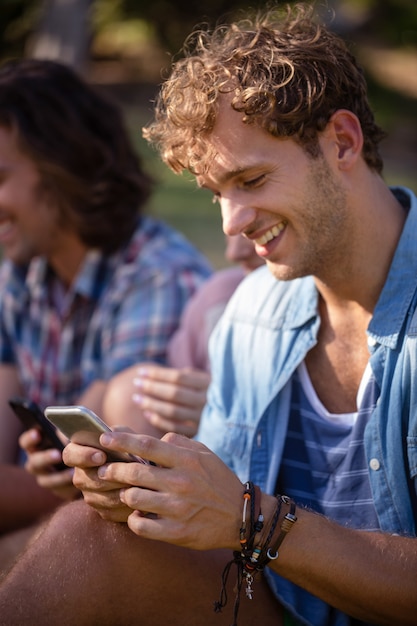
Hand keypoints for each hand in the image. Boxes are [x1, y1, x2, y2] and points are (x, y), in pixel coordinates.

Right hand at [19, 428, 78, 500]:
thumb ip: (68, 431)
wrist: (91, 462)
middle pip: (34, 463)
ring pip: (46, 481)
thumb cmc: (78, 442)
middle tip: (58, 454)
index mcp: (37, 446)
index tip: (37, 433)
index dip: (29, 439)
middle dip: (45, 458)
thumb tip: (72, 425)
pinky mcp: (59, 490)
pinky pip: (61, 491)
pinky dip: (70, 487)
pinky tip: (79, 483)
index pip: (26, 442)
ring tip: (72, 472)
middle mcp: (37, 463)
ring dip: (59, 477)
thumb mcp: (72, 434)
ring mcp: (46, 478)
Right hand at [63, 439, 134, 521]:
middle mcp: (81, 475)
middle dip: (106, 477)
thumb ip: (120, 435)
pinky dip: (125, 506)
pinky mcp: (103, 511)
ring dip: (117, 492)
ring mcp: (90, 495)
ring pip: (97, 498)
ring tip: (136, 486)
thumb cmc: (135, 448)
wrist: (149, 471)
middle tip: (126, 475)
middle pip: (83, 480)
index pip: (70, 454)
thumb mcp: (129, 437)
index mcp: (81, 452)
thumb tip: (110, 437)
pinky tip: (140, 500)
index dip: (83, 456)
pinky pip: (109, 512)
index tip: (101, 456)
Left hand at [93, 430, 243, 550]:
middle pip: (134, 472)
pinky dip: (133, 519)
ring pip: (133, 498)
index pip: (147, 445)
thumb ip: (178, 442)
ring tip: (125, 493)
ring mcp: (178, 509)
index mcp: (187, 460)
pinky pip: (141, 526)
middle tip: (104, 470)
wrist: (241, 517)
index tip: (104, 437)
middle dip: (112, 470)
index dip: (122, 440)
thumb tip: (152, 439)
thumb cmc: (218, 481)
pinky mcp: (176, 532)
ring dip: (124, 494)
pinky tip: (137, 515)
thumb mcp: (204, 453)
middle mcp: (181, 482)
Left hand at [132, 365, 209, 436]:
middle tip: (136, 384)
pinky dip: (159, 421)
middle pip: (174, 393)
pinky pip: (175, 427)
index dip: (158, 374)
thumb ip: (186, 376)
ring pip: (172, 411)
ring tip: (137, 398)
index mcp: (208, 383)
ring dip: (151, 404)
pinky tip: (147, 414)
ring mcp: (203, 418)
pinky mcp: (199, 432)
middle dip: (152, 387)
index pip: (178, 377)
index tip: (141, 372)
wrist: (233, 417)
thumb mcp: (205, 379)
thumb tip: (157, 375)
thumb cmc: (212, 393)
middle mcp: (207, 401)